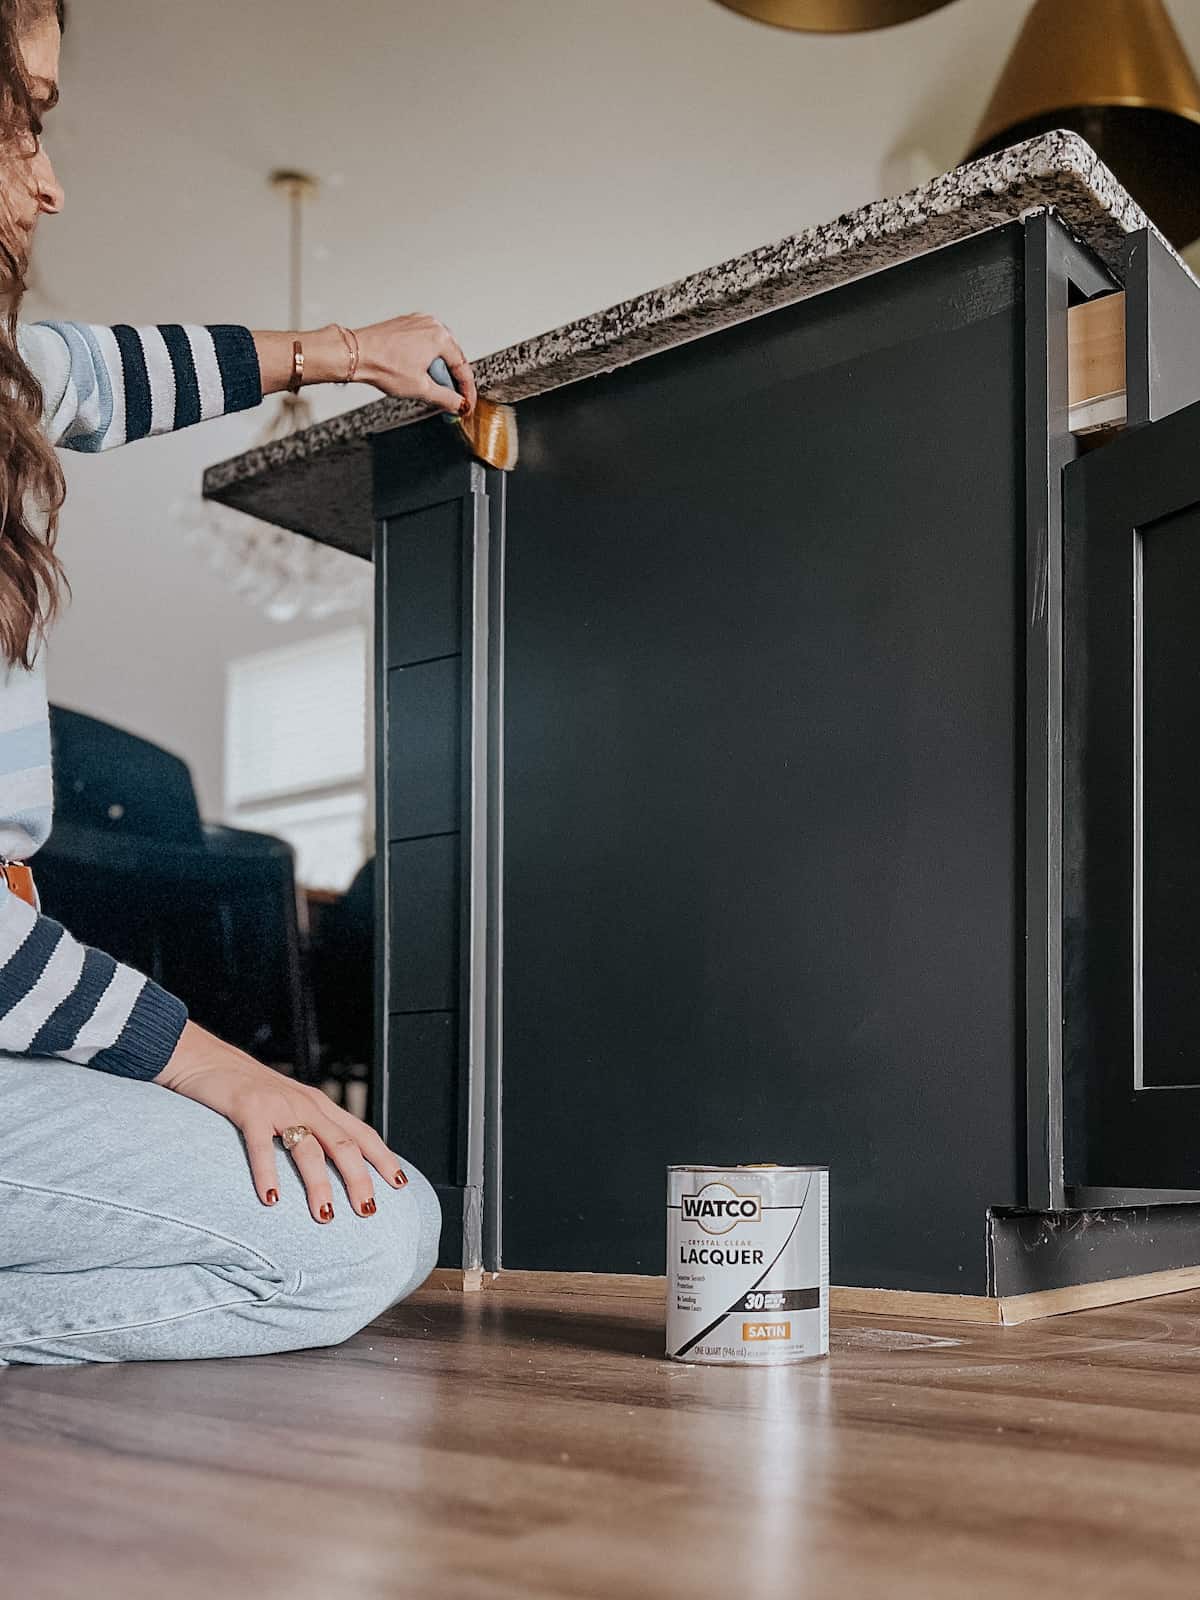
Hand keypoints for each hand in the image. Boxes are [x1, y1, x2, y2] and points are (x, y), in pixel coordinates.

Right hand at [155, 1021, 407, 1222]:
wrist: (207, 1059)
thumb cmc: (249, 1091)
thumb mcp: (289, 1105)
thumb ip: (310, 1128)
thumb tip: (332, 1165)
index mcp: (318, 1106)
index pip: (361, 1133)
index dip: (383, 1158)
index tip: (400, 1185)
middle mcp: (305, 1105)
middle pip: (343, 1146)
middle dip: (359, 1180)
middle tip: (368, 1212)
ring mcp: (278, 1107)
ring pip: (308, 1150)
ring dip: (319, 1185)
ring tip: (326, 1216)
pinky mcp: (248, 1109)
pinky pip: (261, 1146)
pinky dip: (268, 1174)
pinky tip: (272, 1200)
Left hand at [353, 313, 478, 415]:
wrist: (355, 354)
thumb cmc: (382, 365)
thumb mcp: (421, 389)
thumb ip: (446, 398)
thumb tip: (459, 404)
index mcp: (440, 337)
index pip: (463, 368)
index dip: (467, 391)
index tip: (466, 404)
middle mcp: (431, 325)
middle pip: (451, 358)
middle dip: (451, 381)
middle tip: (449, 400)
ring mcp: (417, 323)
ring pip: (437, 351)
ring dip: (436, 371)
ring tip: (427, 388)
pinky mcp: (405, 325)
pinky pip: (423, 345)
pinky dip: (425, 361)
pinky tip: (416, 374)